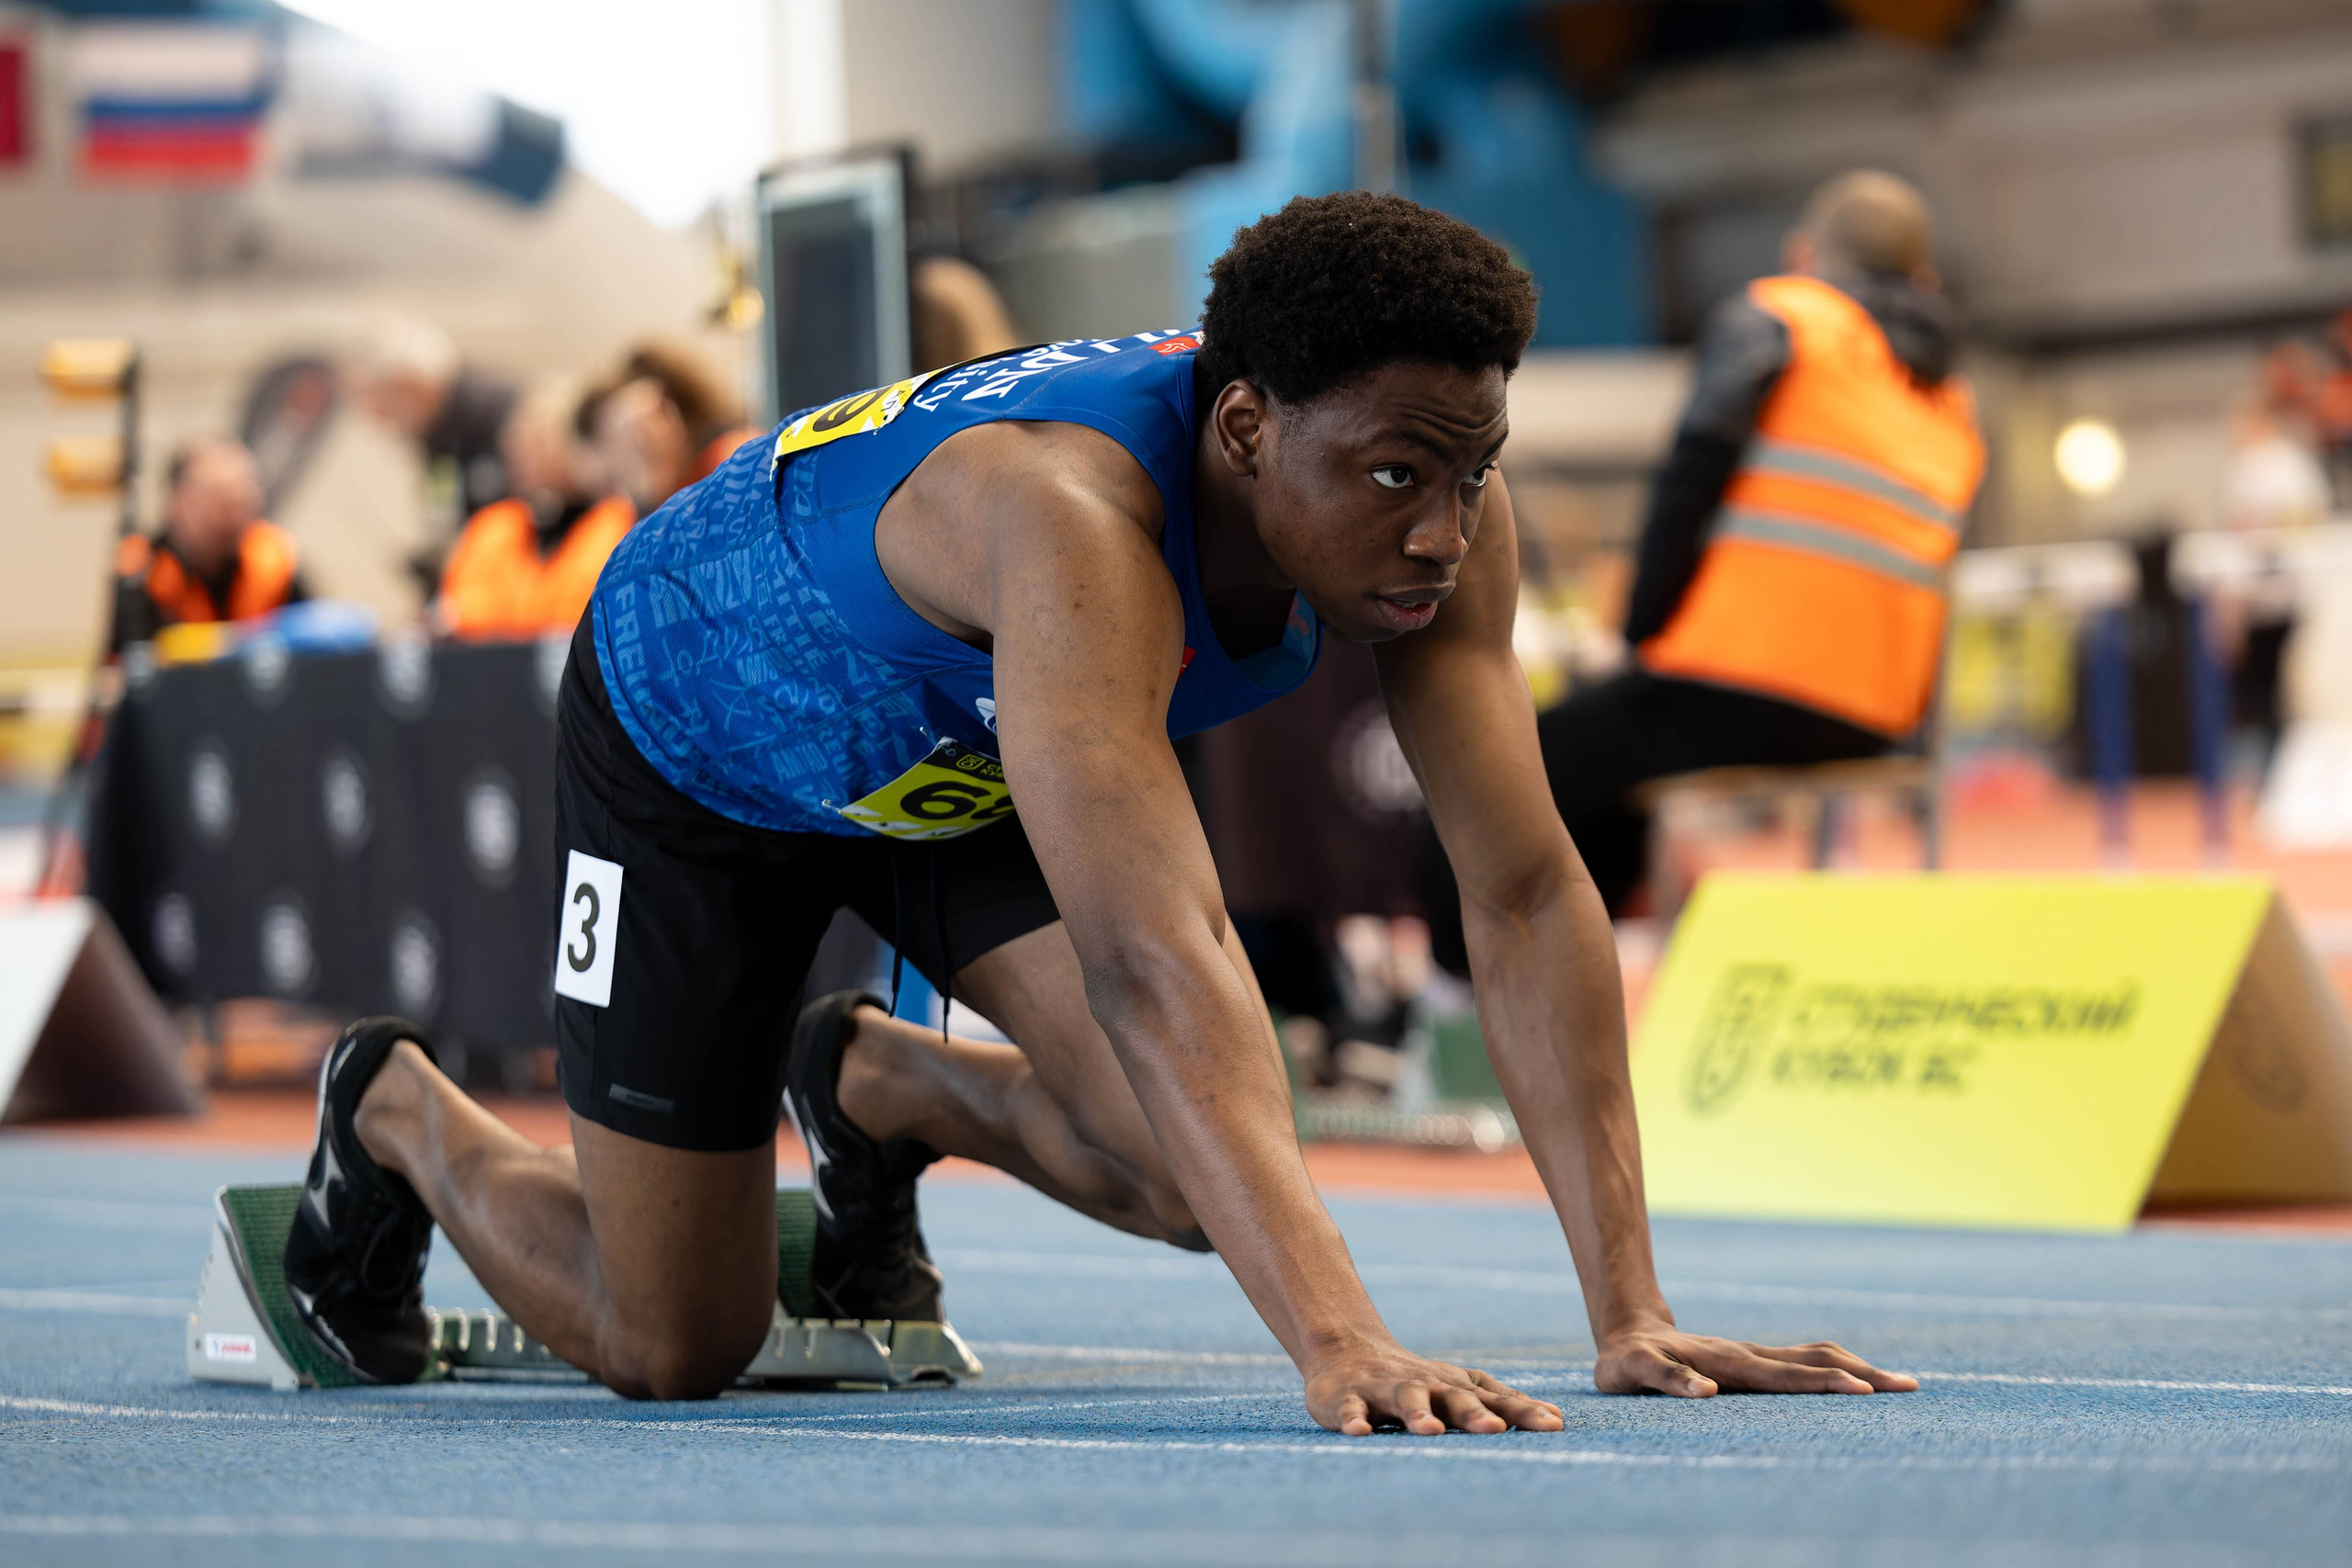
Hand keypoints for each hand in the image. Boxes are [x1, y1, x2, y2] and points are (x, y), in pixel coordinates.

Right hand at [1304, 1341, 1565, 1434]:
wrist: (1349, 1350)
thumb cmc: (1417, 1380)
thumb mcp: (1460, 1388)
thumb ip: (1503, 1403)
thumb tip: (1557, 1418)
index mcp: (1454, 1386)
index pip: (1495, 1400)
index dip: (1522, 1412)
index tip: (1553, 1426)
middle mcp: (1426, 1384)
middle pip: (1454, 1397)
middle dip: (1474, 1414)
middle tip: (1495, 1430)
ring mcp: (1386, 1389)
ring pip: (1405, 1398)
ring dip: (1418, 1413)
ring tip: (1431, 1430)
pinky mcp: (1348, 1397)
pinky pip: (1351, 1408)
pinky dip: (1354, 1418)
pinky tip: (1359, 1431)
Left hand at [1595, 1324, 1918, 1397]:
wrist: (1627, 1334)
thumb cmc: (1627, 1362)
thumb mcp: (1633, 1372)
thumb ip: (1666, 1380)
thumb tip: (1706, 1391)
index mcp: (1727, 1363)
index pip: (1784, 1376)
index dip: (1823, 1385)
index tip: (1862, 1392)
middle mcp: (1749, 1356)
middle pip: (1814, 1363)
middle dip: (1862, 1375)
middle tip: (1908, 1388)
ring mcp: (1755, 1356)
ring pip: (1815, 1358)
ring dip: (1858, 1370)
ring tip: (1900, 1384)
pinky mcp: (1755, 1361)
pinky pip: (1804, 1362)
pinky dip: (1838, 1371)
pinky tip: (1862, 1382)